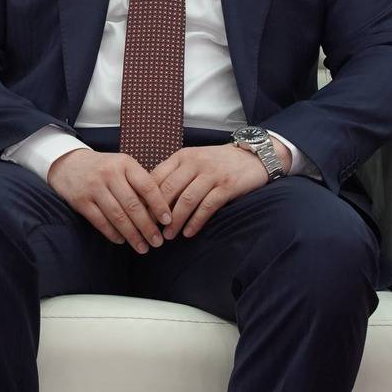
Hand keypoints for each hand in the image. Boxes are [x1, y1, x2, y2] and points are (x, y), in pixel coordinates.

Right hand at [47, 148, 172, 253]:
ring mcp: (93, 187)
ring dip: (132, 235)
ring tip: (142, 247)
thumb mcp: (122, 166)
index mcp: (125, 164)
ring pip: (117, 216)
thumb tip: (161, 210)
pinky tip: (122, 241)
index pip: (147, 186)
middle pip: (133, 205)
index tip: (168, 221)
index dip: (159, 205)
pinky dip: (112, 233)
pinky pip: (100, 221)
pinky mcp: (80, 200)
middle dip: (147, 227)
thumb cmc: (103, 168)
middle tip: (157, 242)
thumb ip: (139, 182)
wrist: (68, 164)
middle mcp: (109, 173)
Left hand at [151, 144, 268, 237]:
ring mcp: (211, 174)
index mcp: (182, 156)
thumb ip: (175, 173)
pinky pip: (207, 207)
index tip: (138, 215)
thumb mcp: (194, 160)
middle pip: (168, 190)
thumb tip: (150, 196)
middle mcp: (194, 163)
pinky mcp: (227, 186)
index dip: (145, 197)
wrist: (254, 156)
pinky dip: (196, 222)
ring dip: (175, 221)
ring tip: (167, 236)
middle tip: (149, 230)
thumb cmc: (218, 162)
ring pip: (186, 200)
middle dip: (157, 213)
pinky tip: (188, 233)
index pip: (156, 176)